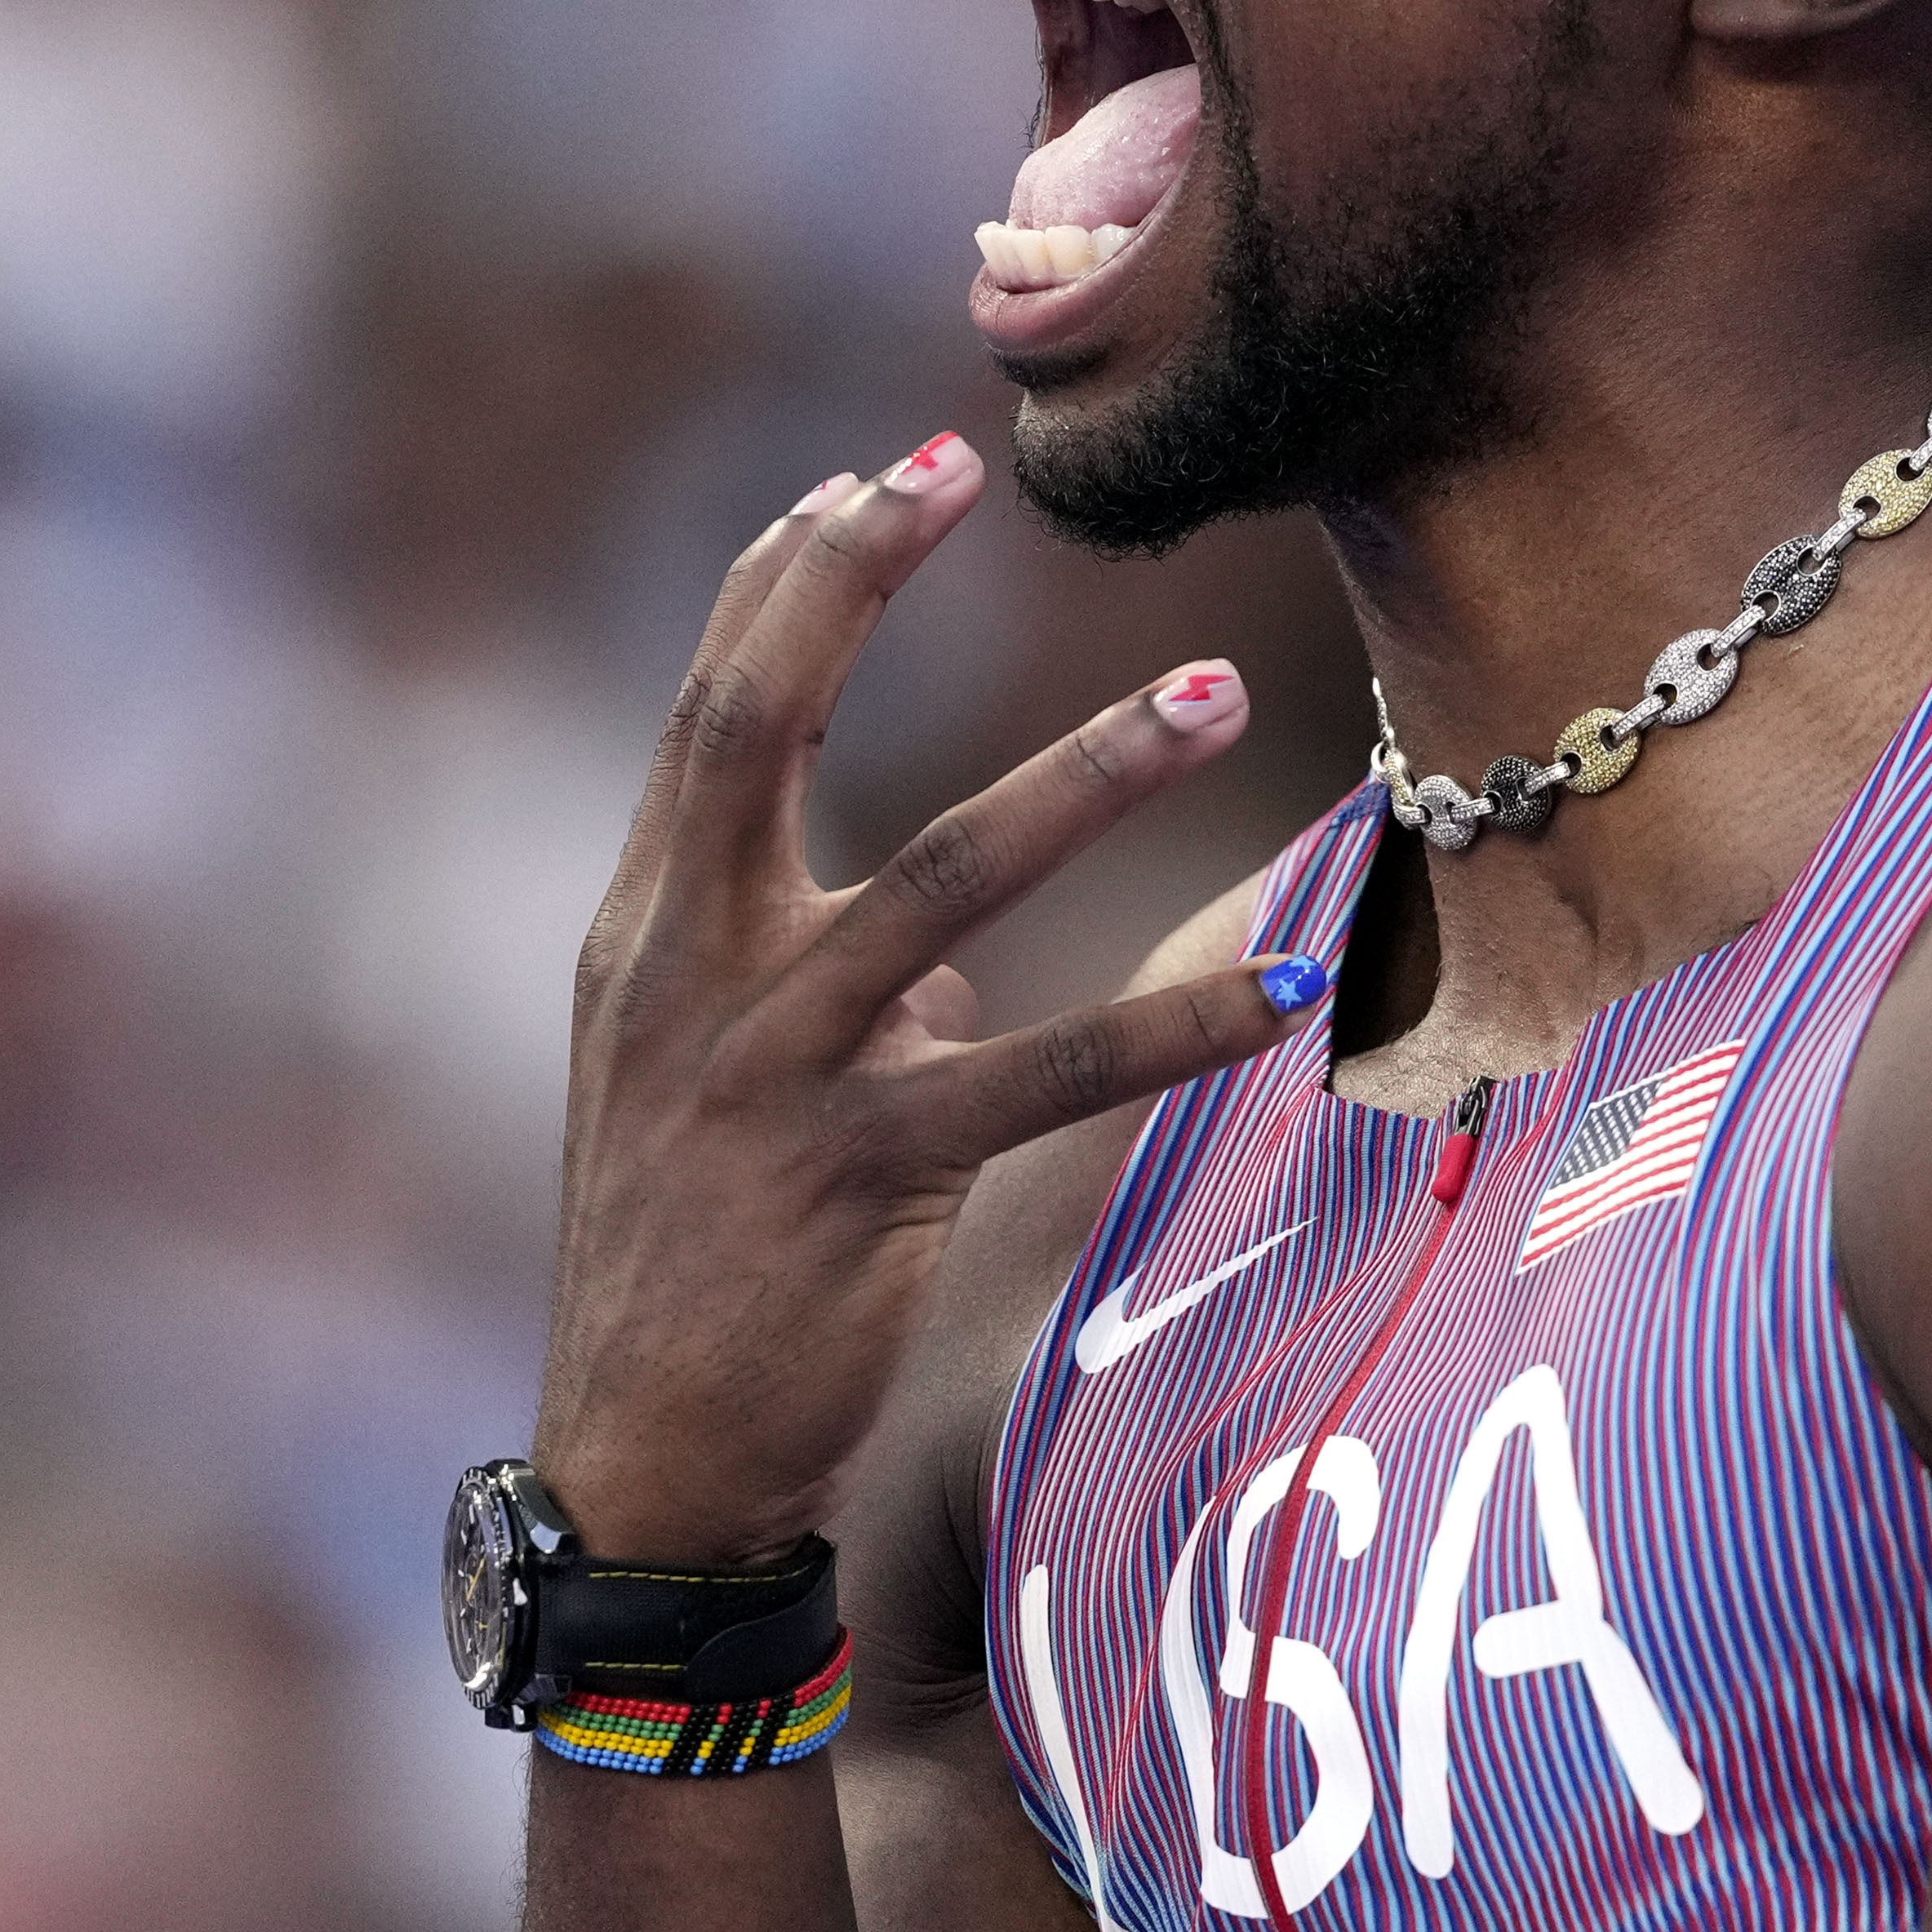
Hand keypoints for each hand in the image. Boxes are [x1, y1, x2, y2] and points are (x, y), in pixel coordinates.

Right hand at [533, 429, 1326, 1565]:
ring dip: (1084, 773)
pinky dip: (1177, 1026)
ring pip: (940, 885)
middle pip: (754, 727)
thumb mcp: (706, 1083)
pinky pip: (1045, 1078)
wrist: (642, 1462)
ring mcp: (767, 1070)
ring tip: (1212, 688)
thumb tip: (956, 954)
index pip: (707, 710)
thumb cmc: (689, 1256)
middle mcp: (685, 973)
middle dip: (845, 585)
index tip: (872, 473)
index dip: (781, 580)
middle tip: (952, 469)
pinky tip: (1288, 989)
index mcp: (645, 933)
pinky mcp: (861, 1175)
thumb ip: (811, 979)